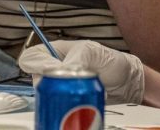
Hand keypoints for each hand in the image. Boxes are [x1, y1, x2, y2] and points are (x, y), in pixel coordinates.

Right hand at [18, 40, 144, 103]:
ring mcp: (60, 85)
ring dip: (57, 97)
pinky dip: (62, 107)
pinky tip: (75, 107)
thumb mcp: (93, 53)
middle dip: (47, 85)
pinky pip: (56, 104)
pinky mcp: (67, 100)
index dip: (35, 65)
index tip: (49, 74)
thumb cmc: (111, 61)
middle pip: (36, 77)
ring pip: (45, 93)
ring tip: (75, 97)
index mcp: (57, 51)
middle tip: (63, 89)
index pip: (33, 57)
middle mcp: (55, 68)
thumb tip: (58, 71)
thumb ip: (75, 58)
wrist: (127, 83)